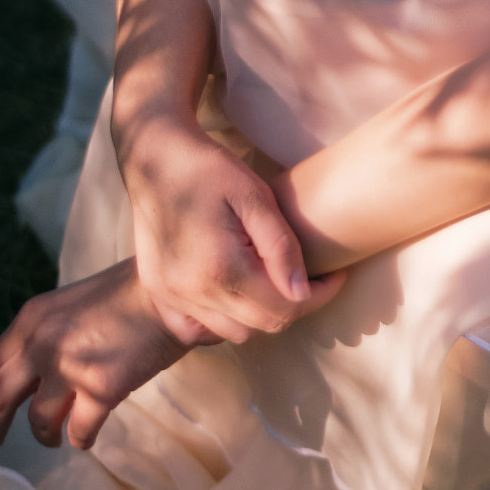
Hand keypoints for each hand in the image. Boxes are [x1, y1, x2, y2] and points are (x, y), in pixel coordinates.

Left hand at [0, 258, 192, 452]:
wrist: (170, 291)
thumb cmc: (133, 291)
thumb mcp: (74, 303)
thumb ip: (51, 333)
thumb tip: (40, 373)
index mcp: (32, 319)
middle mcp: (41, 345)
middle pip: (0, 397)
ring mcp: (68, 369)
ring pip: (39, 421)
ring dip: (45, 435)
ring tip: (55, 438)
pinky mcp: (100, 391)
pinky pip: (79, 430)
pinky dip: (80, 438)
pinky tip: (86, 438)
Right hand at [124, 110, 346, 344]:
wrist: (154, 157)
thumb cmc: (209, 169)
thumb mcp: (255, 196)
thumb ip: (281, 247)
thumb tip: (303, 292)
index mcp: (220, 268)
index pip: (284, 308)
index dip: (319, 295)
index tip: (335, 274)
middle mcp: (191, 291)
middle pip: (262, 325)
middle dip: (294, 304)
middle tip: (307, 275)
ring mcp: (170, 297)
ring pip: (234, 332)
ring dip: (259, 313)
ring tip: (270, 278)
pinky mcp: (158, 293)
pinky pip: (200, 330)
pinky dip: (223, 318)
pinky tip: (233, 290)